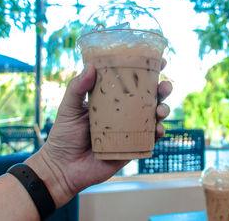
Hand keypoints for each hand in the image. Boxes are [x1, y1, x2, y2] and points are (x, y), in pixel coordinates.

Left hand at [27, 61, 171, 207]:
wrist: (63, 167)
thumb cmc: (64, 135)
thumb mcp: (68, 108)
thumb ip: (77, 87)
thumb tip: (90, 66)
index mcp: (109, 101)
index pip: (129, 83)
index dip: (145, 72)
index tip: (159, 61)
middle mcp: (121, 113)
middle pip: (146, 98)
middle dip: (161, 91)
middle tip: (164, 86)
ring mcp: (127, 130)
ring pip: (152, 117)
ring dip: (162, 110)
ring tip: (160, 110)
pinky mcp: (131, 148)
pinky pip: (149, 140)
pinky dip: (157, 133)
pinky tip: (158, 129)